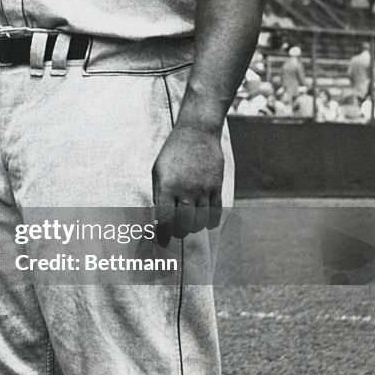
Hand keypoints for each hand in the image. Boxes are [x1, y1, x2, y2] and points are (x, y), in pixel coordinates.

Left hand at [152, 123, 223, 245]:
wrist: (197, 132)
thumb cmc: (173, 152)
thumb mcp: (157, 171)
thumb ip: (158, 193)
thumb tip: (160, 216)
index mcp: (167, 186)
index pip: (165, 218)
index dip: (163, 234)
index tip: (162, 242)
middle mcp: (185, 189)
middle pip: (184, 224)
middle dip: (179, 232)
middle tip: (176, 231)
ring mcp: (203, 188)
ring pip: (201, 220)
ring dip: (194, 227)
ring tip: (189, 223)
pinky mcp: (216, 186)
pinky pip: (216, 211)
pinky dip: (210, 221)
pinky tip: (205, 221)